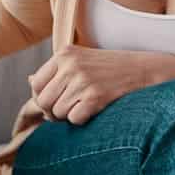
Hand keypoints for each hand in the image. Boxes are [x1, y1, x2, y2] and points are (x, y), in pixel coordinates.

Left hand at [28, 45, 174, 125]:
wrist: (145, 70)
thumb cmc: (111, 68)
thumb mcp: (82, 61)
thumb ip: (56, 71)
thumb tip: (29, 81)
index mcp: (64, 53)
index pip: (36, 84)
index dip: (42, 98)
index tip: (56, 102)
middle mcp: (70, 65)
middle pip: (43, 101)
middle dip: (53, 112)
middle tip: (70, 110)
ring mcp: (82, 80)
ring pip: (57, 113)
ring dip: (69, 116)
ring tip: (85, 106)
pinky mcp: (95, 96)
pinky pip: (74, 119)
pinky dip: (82, 120)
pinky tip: (94, 110)